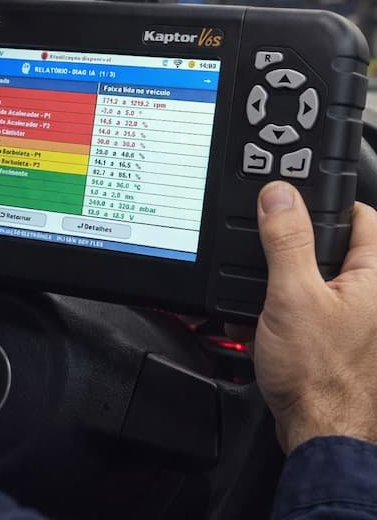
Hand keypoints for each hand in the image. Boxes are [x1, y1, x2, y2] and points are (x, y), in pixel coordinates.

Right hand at [230, 182, 376, 453]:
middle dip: (296, 243)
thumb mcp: (292, 295)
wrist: (317, 431)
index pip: (361, 216)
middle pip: (335, 244)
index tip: (290, 203)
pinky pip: (308, 302)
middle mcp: (371, 295)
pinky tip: (263, 312)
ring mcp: (355, 318)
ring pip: (316, 275)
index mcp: (375, 277)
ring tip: (261, 285)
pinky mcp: (336, 335)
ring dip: (284, 274)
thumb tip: (280, 196)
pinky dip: (284, 300)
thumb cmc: (318, 375)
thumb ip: (287, 241)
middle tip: (267, 247)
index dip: (323, 204)